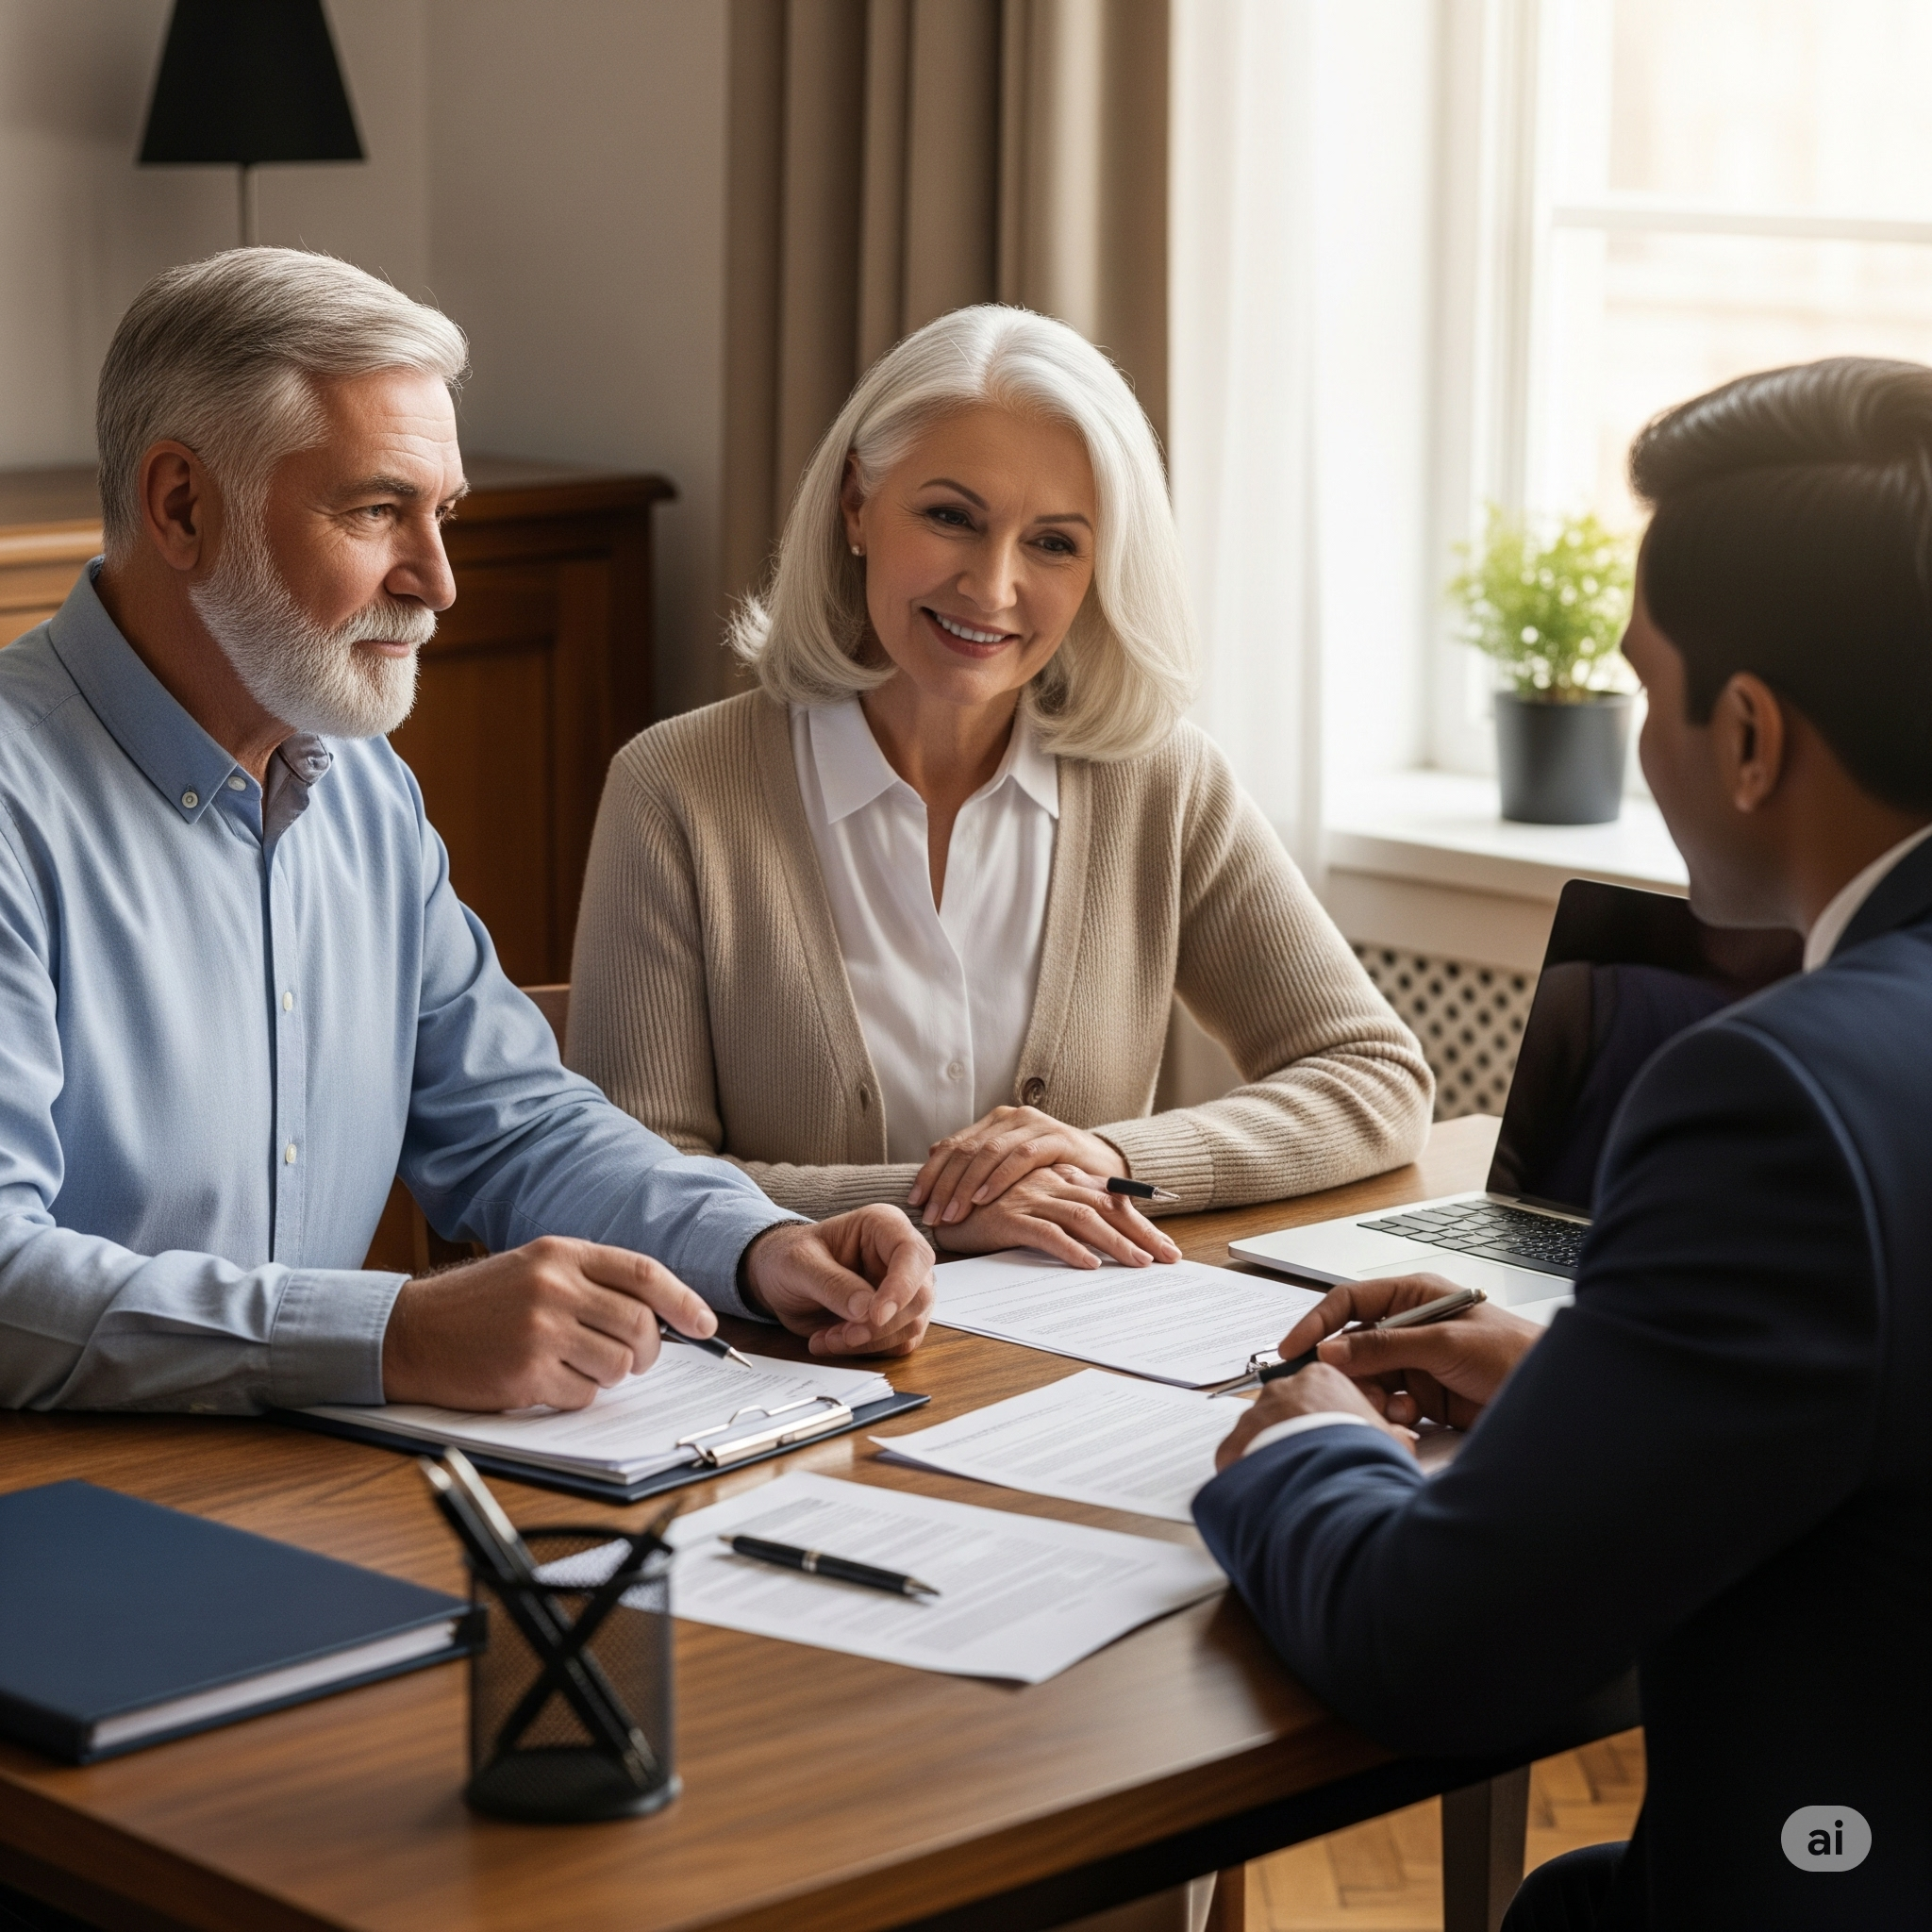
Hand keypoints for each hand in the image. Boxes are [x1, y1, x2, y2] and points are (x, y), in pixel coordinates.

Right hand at [382, 1236, 715, 1410]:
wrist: (411, 1331)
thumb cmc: (479, 1304)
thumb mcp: (536, 1268)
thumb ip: (593, 1281)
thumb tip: (663, 1315)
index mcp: (561, 1253)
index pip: (643, 1273)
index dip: (683, 1301)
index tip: (706, 1325)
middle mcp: (553, 1287)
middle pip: (640, 1324)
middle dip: (648, 1349)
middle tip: (634, 1358)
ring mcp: (539, 1330)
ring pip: (618, 1364)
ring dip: (609, 1374)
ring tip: (578, 1365)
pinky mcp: (524, 1373)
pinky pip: (584, 1395)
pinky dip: (576, 1395)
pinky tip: (547, 1381)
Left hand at [742, 1205, 934, 1356]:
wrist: (779, 1280)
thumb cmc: (790, 1258)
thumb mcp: (798, 1264)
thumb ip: (831, 1283)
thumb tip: (866, 1310)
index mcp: (883, 1225)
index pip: (912, 1254)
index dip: (901, 1287)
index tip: (875, 1316)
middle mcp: (901, 1256)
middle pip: (919, 1296)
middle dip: (879, 1325)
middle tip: (840, 1336)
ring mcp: (904, 1289)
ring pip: (912, 1325)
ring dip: (869, 1341)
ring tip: (827, 1337)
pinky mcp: (898, 1318)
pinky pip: (898, 1343)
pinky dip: (867, 1350)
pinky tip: (833, 1341)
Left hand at [908, 1105, 1127, 1227]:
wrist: (1105, 1167)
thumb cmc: (1054, 1172)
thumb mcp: (1011, 1169)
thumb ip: (977, 1161)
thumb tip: (933, 1157)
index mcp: (996, 1121)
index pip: (954, 1145)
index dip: (931, 1173)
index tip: (916, 1201)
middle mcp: (1012, 1117)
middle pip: (966, 1150)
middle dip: (944, 1184)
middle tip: (930, 1215)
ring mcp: (1035, 1124)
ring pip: (988, 1153)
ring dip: (966, 1186)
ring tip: (952, 1213)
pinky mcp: (1056, 1138)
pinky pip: (1020, 1157)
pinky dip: (999, 1178)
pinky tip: (984, 1199)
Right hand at [931, 1164, 1180, 1269]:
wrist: (941, 1204)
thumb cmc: (987, 1209)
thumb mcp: (1032, 1207)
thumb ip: (1063, 1215)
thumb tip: (1101, 1242)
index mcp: (1058, 1178)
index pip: (1110, 1201)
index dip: (1140, 1224)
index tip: (1166, 1249)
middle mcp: (1049, 1183)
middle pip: (1105, 1208)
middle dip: (1140, 1234)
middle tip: (1167, 1259)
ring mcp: (1030, 1197)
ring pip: (1083, 1218)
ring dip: (1114, 1243)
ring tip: (1138, 1264)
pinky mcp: (1009, 1216)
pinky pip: (1046, 1233)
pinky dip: (1070, 1249)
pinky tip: (1089, 1266)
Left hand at [1213, 1362, 1413, 1468]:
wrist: (1328, 1483)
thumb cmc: (1359, 1458)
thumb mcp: (1390, 1442)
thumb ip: (1392, 1433)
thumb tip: (1401, 1437)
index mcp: (1321, 1379)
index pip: (1321, 1392)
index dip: (1330, 1418)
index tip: (1336, 1439)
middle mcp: (1282, 1390)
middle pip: (1288, 1409)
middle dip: (1298, 1433)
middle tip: (1316, 1462)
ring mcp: (1254, 1415)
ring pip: (1261, 1432)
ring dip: (1274, 1452)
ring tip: (1293, 1480)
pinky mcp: (1234, 1444)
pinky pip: (1238, 1457)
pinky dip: (1250, 1472)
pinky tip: (1266, 1491)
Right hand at [1275, 1272, 1543, 1430]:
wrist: (1556, 1396)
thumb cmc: (1514, 1352)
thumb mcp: (1444, 1343)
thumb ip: (1385, 1346)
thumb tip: (1332, 1351)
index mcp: (1413, 1296)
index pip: (1349, 1303)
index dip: (1317, 1324)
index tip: (1292, 1348)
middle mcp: (1409, 1327)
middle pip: (1353, 1346)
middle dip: (1346, 1372)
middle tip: (1340, 1393)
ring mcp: (1416, 1362)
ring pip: (1367, 1379)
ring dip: (1371, 1397)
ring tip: (1391, 1411)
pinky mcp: (1425, 1396)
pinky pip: (1387, 1404)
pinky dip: (1389, 1415)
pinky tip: (1407, 1421)